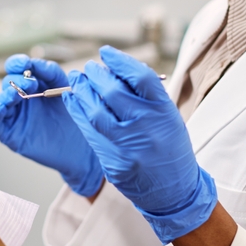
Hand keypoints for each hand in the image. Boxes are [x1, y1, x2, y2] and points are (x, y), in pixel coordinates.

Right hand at [0, 55, 103, 196]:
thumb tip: (33, 63)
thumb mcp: (66, 87)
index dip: (16, 63)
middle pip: (8, 83)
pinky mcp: (11, 136)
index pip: (16, 69)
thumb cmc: (76, 117)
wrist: (84, 147)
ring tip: (18, 94)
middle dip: (17, 80)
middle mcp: (21, 100)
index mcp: (33, 85)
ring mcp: (15, 118)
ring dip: (5, 94)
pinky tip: (2, 107)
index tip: (24, 63)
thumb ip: (51, 72)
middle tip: (31, 83)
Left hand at [62, 46, 216, 243]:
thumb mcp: (168, 118)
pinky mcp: (113, 161)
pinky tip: (71, 100)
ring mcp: (128, 146)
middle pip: (113, 92)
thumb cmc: (171, 149)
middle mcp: (146, 127)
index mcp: (164, 112)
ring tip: (76, 79)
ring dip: (82, 92)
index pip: (139, 77)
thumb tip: (115, 70)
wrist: (174, 192)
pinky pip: (89, 132)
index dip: (119, 61)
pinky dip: (78, 113)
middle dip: (96, 75)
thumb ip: (146, 96)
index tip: (106, 52)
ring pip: (96, 111)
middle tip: (88, 68)